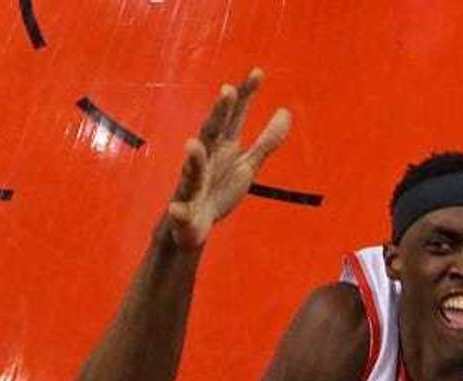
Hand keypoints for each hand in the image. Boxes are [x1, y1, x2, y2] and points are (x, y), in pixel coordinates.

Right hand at [166, 68, 291, 248]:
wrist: (192, 225)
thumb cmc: (219, 189)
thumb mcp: (247, 165)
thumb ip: (266, 141)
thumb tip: (286, 111)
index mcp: (222, 147)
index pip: (233, 116)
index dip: (245, 95)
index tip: (258, 72)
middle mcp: (205, 160)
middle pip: (211, 133)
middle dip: (218, 114)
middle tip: (228, 92)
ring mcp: (192, 185)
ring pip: (192, 170)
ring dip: (194, 158)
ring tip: (193, 145)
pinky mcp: (183, 212)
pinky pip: (180, 211)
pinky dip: (178, 210)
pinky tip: (176, 208)